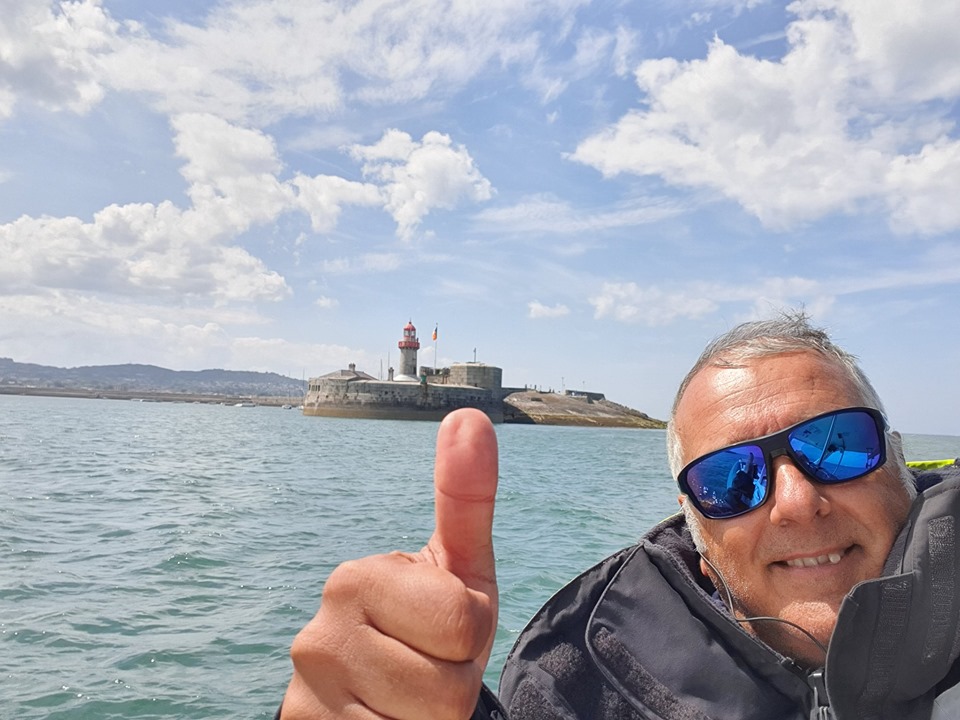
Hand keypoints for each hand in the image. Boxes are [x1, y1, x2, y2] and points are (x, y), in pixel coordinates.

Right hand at [281, 408, 499, 718]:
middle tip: (426, 669)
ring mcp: (306, 698)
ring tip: (405, 701)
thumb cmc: (432, 627)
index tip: (442, 632)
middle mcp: (317, 637)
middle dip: (454, 685)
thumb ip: (465, 498)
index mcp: (354, 579)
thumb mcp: (460, 569)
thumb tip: (470, 415)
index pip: (463, 624)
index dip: (470, 639)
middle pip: (448, 688)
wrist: (381, 700)